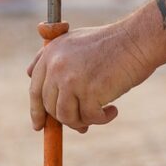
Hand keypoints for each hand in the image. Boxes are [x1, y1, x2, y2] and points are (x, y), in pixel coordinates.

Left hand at [28, 6, 158, 131]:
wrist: (138, 39)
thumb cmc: (112, 42)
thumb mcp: (76, 41)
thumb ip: (54, 57)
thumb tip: (28, 74)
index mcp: (52, 53)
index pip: (35, 89)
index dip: (36, 111)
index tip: (39, 126)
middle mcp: (57, 65)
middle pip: (50, 106)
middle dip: (66, 118)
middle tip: (83, 123)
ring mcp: (71, 79)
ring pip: (66, 116)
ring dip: (83, 120)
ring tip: (100, 114)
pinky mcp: (89, 92)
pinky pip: (89, 118)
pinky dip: (102, 119)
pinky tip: (113, 110)